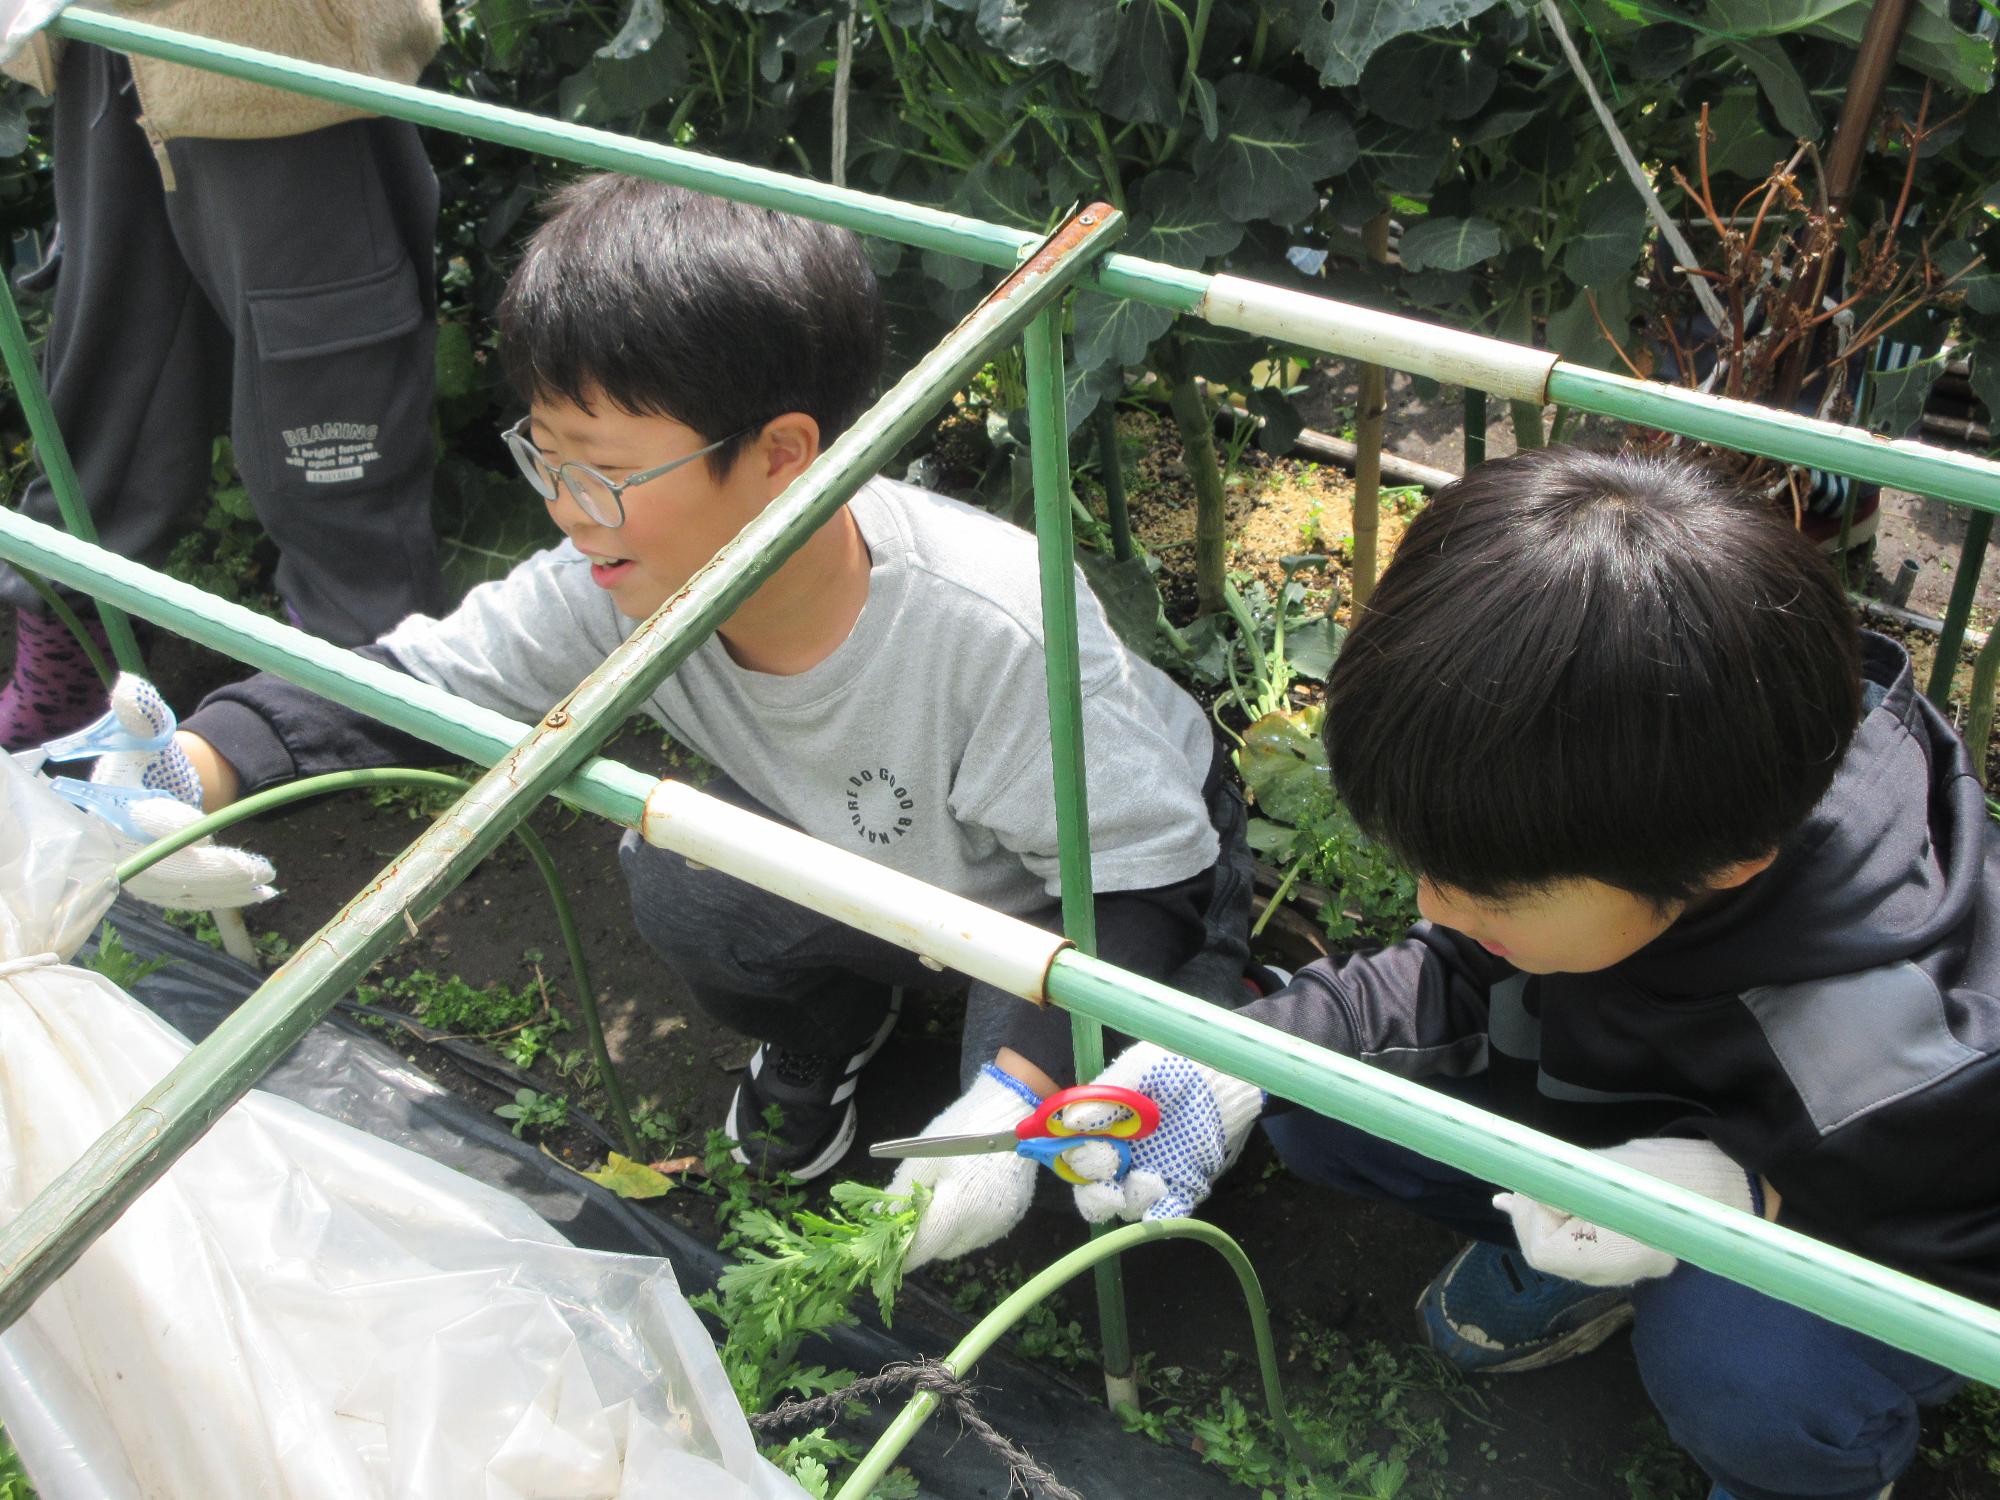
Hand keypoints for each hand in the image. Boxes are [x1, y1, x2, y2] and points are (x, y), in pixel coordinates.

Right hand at [45, 676, 274, 908]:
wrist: (151, 786)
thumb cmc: (147, 759)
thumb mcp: (145, 732)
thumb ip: (140, 715)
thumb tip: (129, 689)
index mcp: (109, 808)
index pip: (136, 823)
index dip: (169, 826)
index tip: (204, 831)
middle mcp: (116, 847)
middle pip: (163, 867)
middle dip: (212, 871)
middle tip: (258, 868)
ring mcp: (137, 871)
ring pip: (182, 889)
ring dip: (226, 889)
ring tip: (267, 882)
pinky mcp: (159, 887)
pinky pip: (192, 898)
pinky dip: (226, 897)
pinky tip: (261, 895)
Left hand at [889, 1062, 1042, 1269]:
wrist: (1011, 1109)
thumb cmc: (962, 1129)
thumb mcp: (922, 1157)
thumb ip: (902, 1193)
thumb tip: (881, 1218)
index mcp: (959, 1209)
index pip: (924, 1248)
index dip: (903, 1253)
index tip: (888, 1251)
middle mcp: (983, 1223)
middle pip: (944, 1250)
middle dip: (926, 1239)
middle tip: (915, 1214)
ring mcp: (1003, 1220)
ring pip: (964, 1244)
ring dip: (948, 1234)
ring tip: (942, 1202)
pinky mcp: (1015, 1213)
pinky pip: (984, 1232)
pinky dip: (969, 1225)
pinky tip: (965, 1200)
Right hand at [1064, 1043, 1263, 1224]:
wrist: (1220, 1080)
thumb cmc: (1174, 1069)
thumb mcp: (1139, 1070)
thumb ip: (1107, 1094)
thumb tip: (1071, 1122)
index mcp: (1102, 1130)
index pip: (1071, 1153)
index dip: (1071, 1156)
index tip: (1086, 1146)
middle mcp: (1120, 1158)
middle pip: (1090, 1189)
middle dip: (1094, 1184)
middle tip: (1111, 1162)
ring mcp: (1148, 1176)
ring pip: (1126, 1206)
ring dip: (1131, 1198)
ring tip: (1151, 1179)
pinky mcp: (1180, 1188)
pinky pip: (1165, 1213)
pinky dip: (1160, 1217)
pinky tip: (1161, 1210)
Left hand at [1494, 1137, 1757, 1286]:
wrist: (1727, 1179)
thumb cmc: (1669, 1170)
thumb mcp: (1606, 1171)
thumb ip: (1557, 1187)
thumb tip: (1506, 1201)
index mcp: (1613, 1256)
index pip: (1544, 1254)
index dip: (1531, 1218)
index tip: (1541, 1187)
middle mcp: (1617, 1272)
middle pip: (1549, 1255)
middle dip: (1536, 1217)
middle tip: (1543, 1183)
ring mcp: (1625, 1267)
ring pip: (1565, 1249)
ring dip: (1549, 1217)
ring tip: (1548, 1188)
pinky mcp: (1630, 1254)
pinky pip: (1584, 1244)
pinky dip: (1564, 1221)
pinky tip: (1552, 1200)